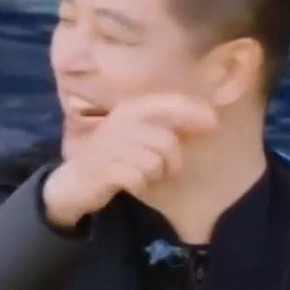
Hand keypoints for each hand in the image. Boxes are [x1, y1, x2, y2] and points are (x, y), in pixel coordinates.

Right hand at [43, 93, 217, 226]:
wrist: (76, 182)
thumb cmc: (115, 156)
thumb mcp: (142, 137)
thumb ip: (172, 127)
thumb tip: (209, 120)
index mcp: (130, 109)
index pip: (168, 105)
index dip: (193, 113)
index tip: (214, 124)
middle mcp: (120, 123)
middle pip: (166, 141)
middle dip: (174, 160)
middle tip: (169, 169)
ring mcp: (110, 145)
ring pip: (154, 162)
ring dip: (155, 174)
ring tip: (145, 175)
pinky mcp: (103, 169)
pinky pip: (138, 178)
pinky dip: (140, 184)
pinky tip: (131, 183)